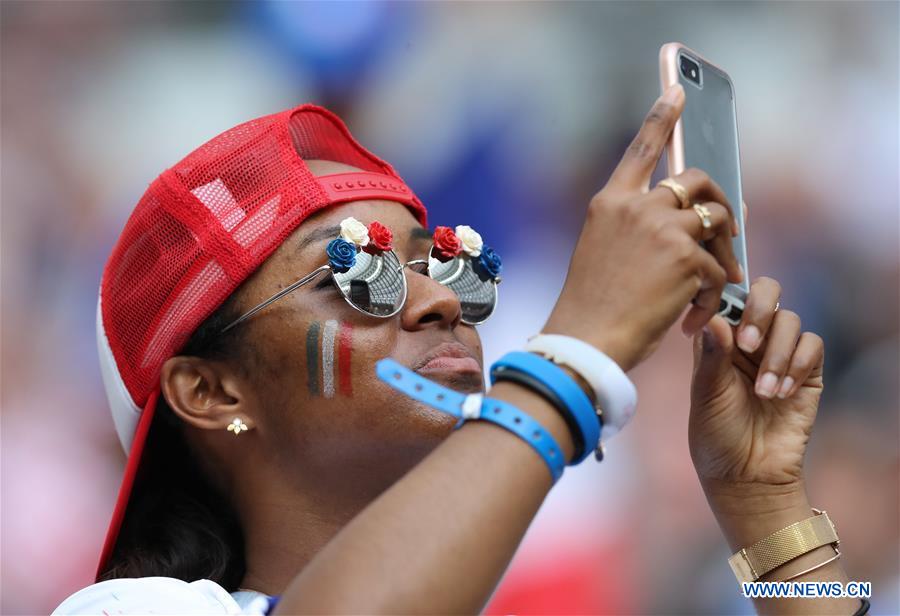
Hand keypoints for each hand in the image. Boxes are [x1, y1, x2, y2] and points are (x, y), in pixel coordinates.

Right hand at [542, 84, 742, 370]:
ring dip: (723, 255)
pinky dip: (712, 295)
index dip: (661, 117)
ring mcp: (663, 228)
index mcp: (610, 203)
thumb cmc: (592, 306)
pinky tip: (692, 318)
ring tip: (713, 287)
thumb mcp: (602, 252)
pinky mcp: (687, 256)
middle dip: (719, 201)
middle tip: (729, 228)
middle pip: (695, 180)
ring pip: (716, 222)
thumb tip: (685, 226)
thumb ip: (636, 229)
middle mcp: (637, 206)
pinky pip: (718, 268)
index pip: (640, 149)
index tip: (676, 92)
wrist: (586, 340)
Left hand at [689, 277, 823, 492]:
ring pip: (790, 321)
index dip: (730, 297)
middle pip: (766, 294)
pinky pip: (813, 345)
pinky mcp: (808, 373)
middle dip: (759, 311)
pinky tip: (781, 393)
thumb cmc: (716, 434)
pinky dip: (799, 365)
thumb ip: (712, 355)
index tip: (724, 319)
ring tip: (764, 392)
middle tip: (747, 344)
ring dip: (777, 354)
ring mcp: (780, 353)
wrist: (746, 474)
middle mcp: (750, 340)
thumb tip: (715, 317)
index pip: (729, 297)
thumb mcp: (706, 394)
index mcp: (719, 338)